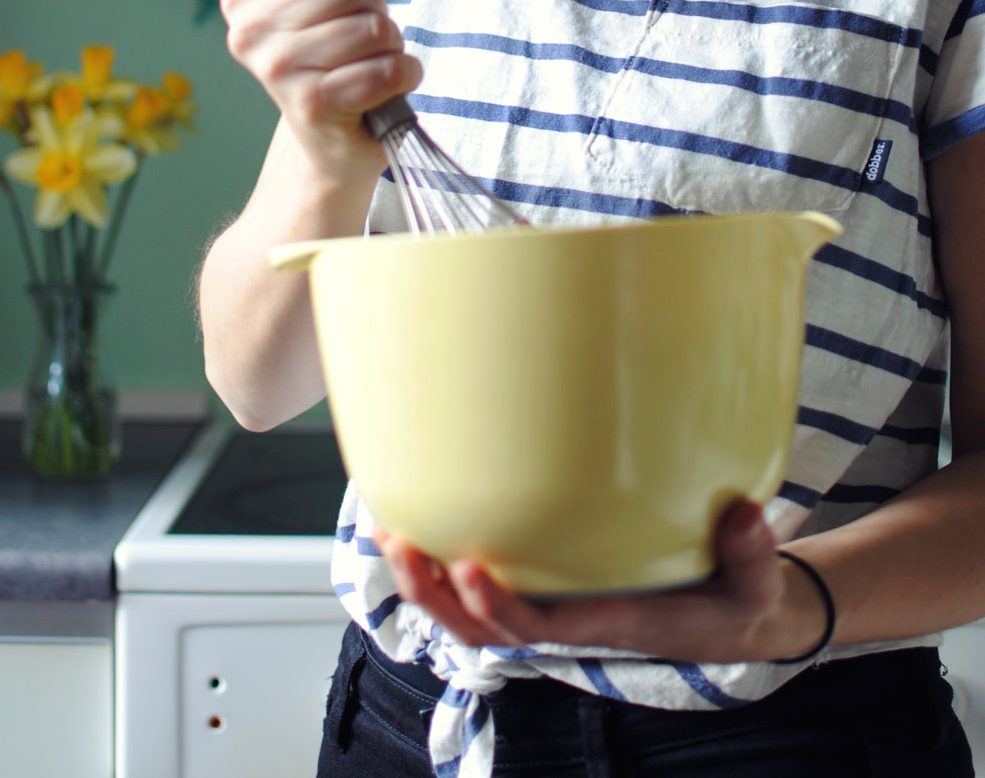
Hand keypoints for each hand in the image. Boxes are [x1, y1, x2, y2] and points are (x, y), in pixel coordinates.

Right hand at [220, 0, 422, 175]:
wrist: (332, 137)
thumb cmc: (331, 52)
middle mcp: (248, 33)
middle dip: (372, 6)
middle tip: (361, 33)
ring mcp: (277, 72)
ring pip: (370, 29)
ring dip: (389, 44)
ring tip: (369, 60)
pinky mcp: (312, 107)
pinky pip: (383, 70)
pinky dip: (402, 74)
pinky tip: (386, 85)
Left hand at [374, 500, 825, 663]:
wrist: (729, 617)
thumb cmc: (734, 597)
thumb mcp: (756, 584)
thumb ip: (752, 554)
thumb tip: (744, 516)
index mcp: (612, 625)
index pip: (543, 628)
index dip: (501, 608)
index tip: (472, 568)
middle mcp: (570, 620)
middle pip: (484, 630)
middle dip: (437, 596)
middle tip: (401, 544)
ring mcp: (554, 605)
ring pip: (473, 615)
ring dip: (429, 581)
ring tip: (390, 530)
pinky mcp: (549, 585)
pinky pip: (486, 587)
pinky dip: (448, 564)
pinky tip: (424, 520)